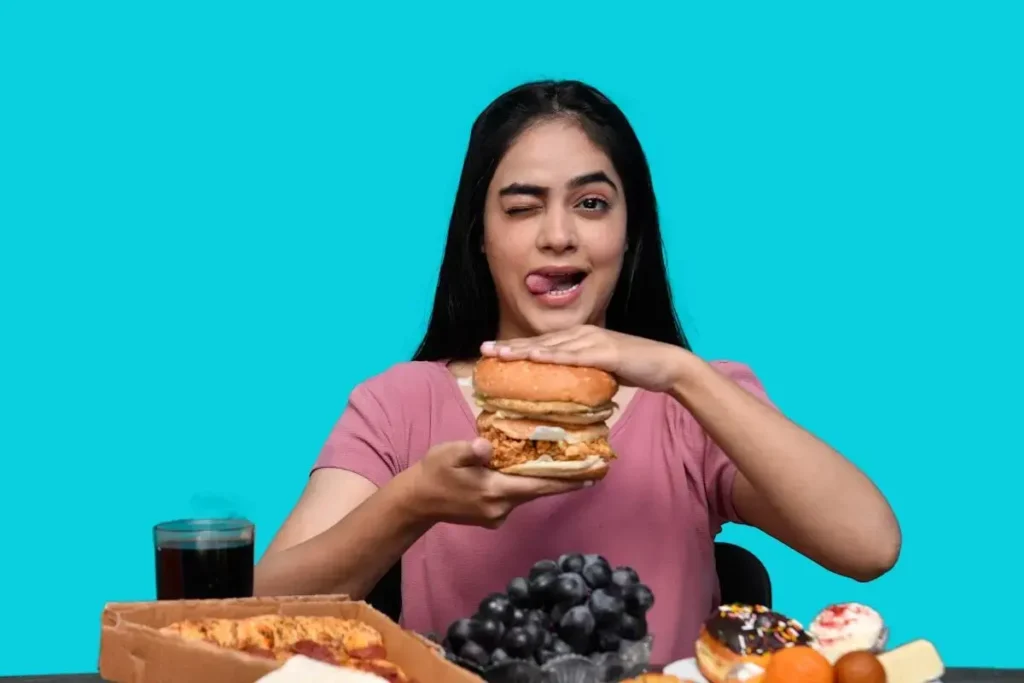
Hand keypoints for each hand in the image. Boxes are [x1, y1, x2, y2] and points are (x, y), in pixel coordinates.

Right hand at [405, 438, 588, 528]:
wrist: (417, 501)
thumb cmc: (434, 472)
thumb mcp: (448, 454)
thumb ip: (470, 450)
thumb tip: (487, 447)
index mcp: (494, 491)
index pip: (538, 486)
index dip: (566, 481)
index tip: (592, 476)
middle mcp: (501, 508)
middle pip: (538, 491)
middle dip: (563, 481)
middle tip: (591, 469)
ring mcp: (497, 515)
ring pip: (526, 494)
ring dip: (542, 481)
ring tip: (563, 464)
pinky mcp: (492, 516)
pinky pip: (514, 497)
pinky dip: (524, 486)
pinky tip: (528, 472)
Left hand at [480, 325, 694, 392]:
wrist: (667, 365)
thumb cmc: (635, 369)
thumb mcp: (600, 372)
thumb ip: (580, 376)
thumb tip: (561, 390)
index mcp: (579, 338)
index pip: (542, 344)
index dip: (517, 347)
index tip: (492, 352)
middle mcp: (583, 335)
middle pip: (540, 341)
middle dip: (511, 346)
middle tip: (484, 350)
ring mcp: (594, 341)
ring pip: (552, 346)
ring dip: (524, 350)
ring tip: (500, 354)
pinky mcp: (606, 352)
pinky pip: (575, 355)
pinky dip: (553, 356)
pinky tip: (535, 358)